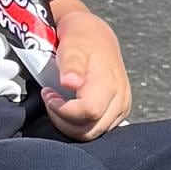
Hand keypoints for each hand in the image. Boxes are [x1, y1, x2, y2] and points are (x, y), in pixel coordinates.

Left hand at [41, 0, 130, 138]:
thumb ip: (71, 65)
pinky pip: (97, 129)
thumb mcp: (72, 45)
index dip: (63, 110)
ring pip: (92, 134)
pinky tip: (69, 106)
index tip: (49, 94)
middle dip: (63, 119)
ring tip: (58, 101)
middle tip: (51, 98)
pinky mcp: (119, 112)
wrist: (97, 36)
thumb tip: (70, 83)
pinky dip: (79, 123)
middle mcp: (120, 98)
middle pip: (89, 130)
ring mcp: (121, 107)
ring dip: (69, 123)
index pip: (88, 113)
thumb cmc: (82, 39)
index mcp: (109, 83)